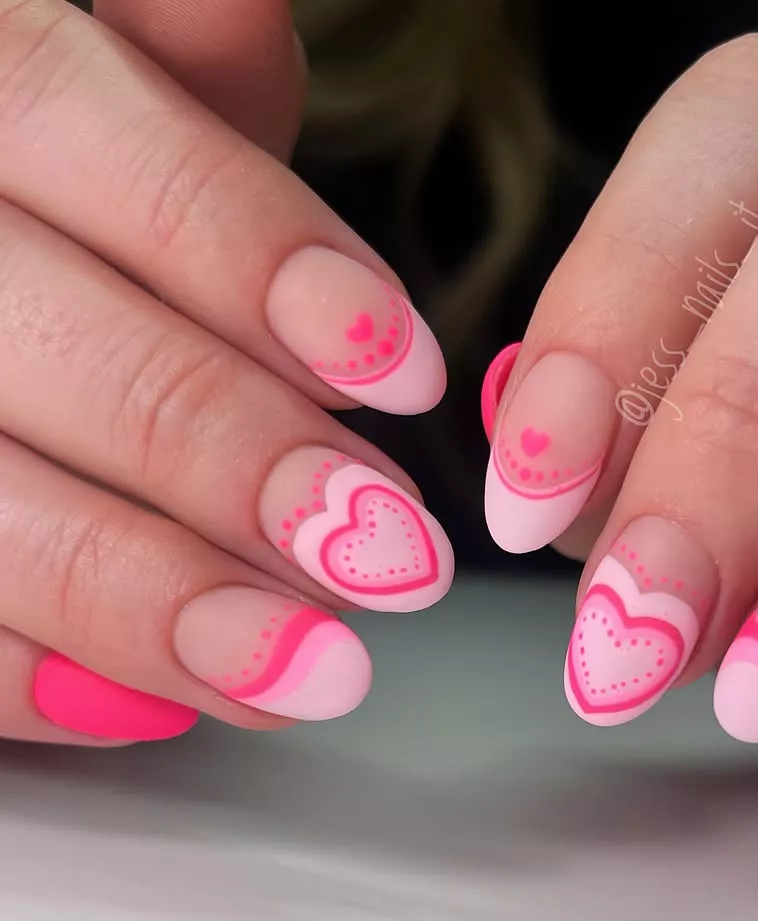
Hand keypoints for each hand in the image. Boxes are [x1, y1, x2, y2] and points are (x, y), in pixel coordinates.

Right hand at [0, 0, 452, 744]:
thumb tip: (248, 12)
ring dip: (168, 609)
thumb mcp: (100, 90)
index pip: (115, 158)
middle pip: (80, 362)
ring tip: (318, 670)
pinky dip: (48, 681)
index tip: (406, 374)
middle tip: (395, 560)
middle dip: (247, 471)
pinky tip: (165, 706)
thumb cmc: (42, 185)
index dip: (268, 271)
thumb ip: (178, 84)